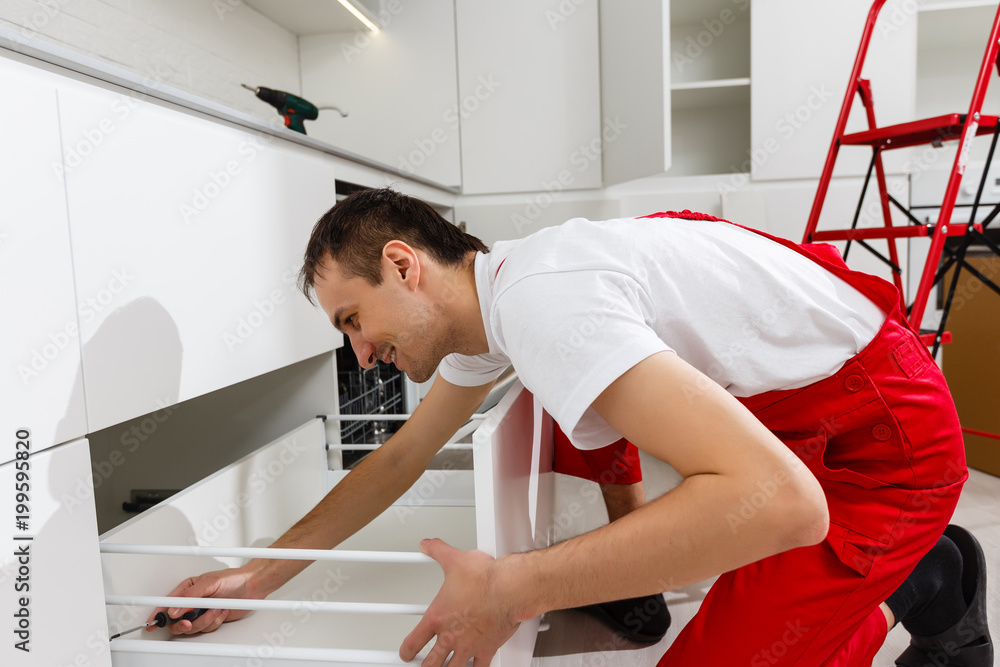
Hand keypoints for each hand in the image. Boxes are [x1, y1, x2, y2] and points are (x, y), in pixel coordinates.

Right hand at [146, 566, 257, 634]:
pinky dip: (214, 621)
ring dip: (205, 620)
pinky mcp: (211, 620)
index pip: (168, 603)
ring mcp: (202, 612)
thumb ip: (190, 597)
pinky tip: (221, 611)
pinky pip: (206, 628)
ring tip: (216, 608)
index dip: (159, 613)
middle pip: (177, 621)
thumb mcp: (209, 583)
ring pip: (192, 627)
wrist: (252, 586)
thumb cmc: (233, 579)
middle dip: (183, 624)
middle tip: (190, 622)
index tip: (153, 622)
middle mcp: (193, 602)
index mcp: (188, 589)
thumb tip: (174, 609)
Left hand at [400, 539, 521, 666]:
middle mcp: (451, 635)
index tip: (406, 653)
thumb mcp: (456, 559)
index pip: (414, 641)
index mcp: (438, 617)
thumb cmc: (485, 578)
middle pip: (431, 664)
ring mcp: (469, 645)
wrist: (509, 589)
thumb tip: (428, 545)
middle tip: (423, 666)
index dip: (407, 650)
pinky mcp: (488, 648)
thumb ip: (439, 551)